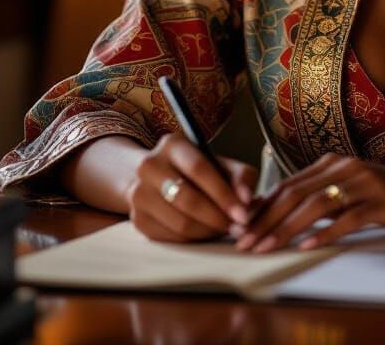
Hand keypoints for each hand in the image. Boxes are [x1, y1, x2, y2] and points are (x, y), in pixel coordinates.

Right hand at [127, 132, 258, 241]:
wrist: (157, 177)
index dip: (223, 193)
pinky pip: (171, 237)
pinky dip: (194, 239)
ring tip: (225, 229)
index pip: (199, 169)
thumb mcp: (220, 163)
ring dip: (208, 231)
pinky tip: (206, 232)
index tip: (243, 213)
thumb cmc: (198, 170)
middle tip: (238, 228)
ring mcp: (139, 194)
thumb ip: (241, 176)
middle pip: (187, 199)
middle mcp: (149, 166)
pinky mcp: (137, 220)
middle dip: (217, 217)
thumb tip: (247, 201)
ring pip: (179, 222)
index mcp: (172, 145)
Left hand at [234, 152, 384, 252]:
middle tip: (243, 245)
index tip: (239, 232)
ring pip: (317, 204)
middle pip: (296, 193)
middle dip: (265, 221)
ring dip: (286, 228)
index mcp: (334, 163)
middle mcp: (345, 167)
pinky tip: (309, 247)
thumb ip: (322, 202)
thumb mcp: (353, 196)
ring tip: (266, 249)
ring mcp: (366, 182)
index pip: (288, 186)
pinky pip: (350, 216)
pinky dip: (326, 232)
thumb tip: (282, 219)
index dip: (261, 209)